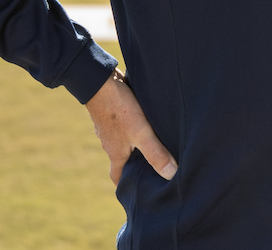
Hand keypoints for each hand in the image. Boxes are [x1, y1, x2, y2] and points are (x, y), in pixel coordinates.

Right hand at [85, 69, 177, 184]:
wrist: (100, 80)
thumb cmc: (119, 109)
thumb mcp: (141, 132)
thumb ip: (155, 153)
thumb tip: (171, 174)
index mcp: (115, 153)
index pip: (117, 177)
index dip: (126, 186)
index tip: (137, 192)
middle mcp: (111, 143)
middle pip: (123, 159)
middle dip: (136, 165)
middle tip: (154, 167)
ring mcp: (110, 128)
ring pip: (124, 142)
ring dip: (137, 145)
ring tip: (156, 144)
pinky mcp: (114, 113)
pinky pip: (124, 126)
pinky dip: (135, 128)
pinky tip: (148, 121)